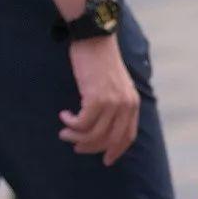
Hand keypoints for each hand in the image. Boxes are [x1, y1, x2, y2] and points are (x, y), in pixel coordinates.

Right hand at [59, 36, 140, 166]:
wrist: (94, 37)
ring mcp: (112, 103)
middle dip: (91, 147)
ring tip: (65, 132)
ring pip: (93, 134)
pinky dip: (71, 123)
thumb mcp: (114, 84)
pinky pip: (82, 123)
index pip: (127, 136)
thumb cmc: (100, 60)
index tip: (106, 160)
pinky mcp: (96, 98)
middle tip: (75, 146)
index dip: (116, 150)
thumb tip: (102, 126)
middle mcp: (126, 105)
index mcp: (132, 103)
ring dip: (76, 137)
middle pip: (109, 140)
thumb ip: (114, 104)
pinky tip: (64, 116)